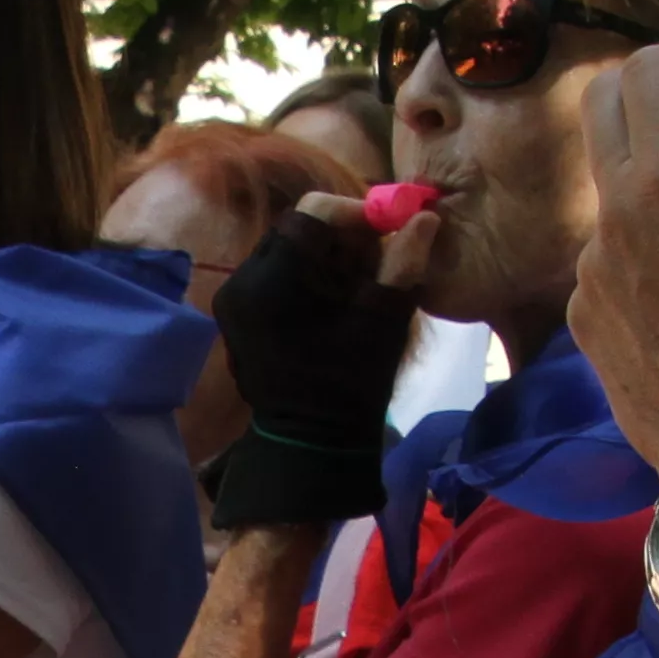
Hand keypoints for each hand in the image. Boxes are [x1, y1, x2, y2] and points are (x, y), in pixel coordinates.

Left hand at [213, 198, 426, 449]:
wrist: (312, 444)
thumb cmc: (351, 386)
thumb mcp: (384, 320)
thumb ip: (403, 263)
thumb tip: (425, 217)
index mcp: (272, 282)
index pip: (312, 214)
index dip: (354, 213)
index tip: (387, 231)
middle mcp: (241, 283)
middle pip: (296, 229)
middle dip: (341, 235)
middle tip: (377, 256)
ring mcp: (233, 300)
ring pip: (286, 249)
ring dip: (325, 255)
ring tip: (360, 281)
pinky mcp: (236, 315)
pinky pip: (274, 273)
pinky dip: (307, 274)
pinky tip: (334, 299)